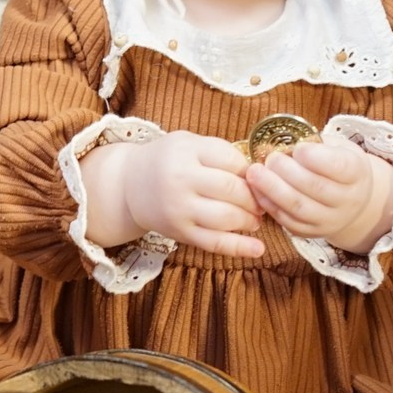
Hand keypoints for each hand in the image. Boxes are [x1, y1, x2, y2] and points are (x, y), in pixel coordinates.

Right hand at [82, 131, 264, 257]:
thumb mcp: (189, 143)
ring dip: (249, 220)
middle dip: (254, 197)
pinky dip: (239, 248)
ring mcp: (179, 208)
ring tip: (256, 219)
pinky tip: (258, 248)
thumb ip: (220, 153)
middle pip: (232, 189)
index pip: (231, 160)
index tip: (258, 177)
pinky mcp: (179, 232)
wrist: (129, 185)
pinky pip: (214, 243)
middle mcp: (180, 179)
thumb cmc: (167, 161)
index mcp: (186, 151)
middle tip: (262, 201)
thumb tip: (259, 175)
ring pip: (226, 217)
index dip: (251, 170)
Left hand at [247, 138, 392, 253]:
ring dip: (272, 189)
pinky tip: (257, 189)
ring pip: (298, 207)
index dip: (315, 157)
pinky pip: (287, 221)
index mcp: (356, 172)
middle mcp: (347, 200)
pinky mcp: (311, 232)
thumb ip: (315, 144)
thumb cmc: (337, 164)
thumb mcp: (336, 147)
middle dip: (287, 171)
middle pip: (315, 187)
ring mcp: (329, 220)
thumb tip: (284, 142)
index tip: (297, 147)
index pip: (339, 166)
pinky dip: (269, 204)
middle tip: (270, 158)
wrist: (350, 200)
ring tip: (255, 173)